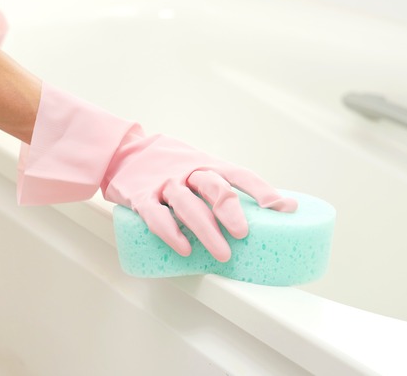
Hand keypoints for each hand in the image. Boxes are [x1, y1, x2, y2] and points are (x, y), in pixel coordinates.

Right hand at [101, 132, 296, 261]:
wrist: (123, 152)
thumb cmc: (169, 165)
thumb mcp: (197, 166)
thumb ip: (221, 186)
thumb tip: (259, 215)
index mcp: (207, 163)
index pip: (239, 174)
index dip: (261, 189)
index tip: (283, 207)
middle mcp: (188, 171)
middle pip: (214, 187)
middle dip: (231, 211)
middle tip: (243, 234)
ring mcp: (164, 183)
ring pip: (187, 204)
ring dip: (206, 230)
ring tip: (222, 253)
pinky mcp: (140, 196)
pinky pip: (156, 215)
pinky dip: (171, 232)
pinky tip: (184, 248)